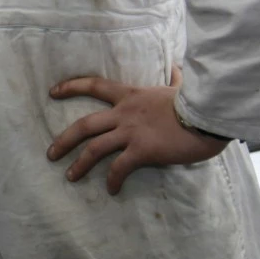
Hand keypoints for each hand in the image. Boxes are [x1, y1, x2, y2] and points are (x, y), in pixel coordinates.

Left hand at [47, 67, 227, 194]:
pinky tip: (111, 190)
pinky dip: (113, 180)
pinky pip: (120, 167)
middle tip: (50, 153)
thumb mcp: (178, 88)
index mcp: (129, 95)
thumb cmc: (196, 102)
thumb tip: (178, 68)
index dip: (71, 87)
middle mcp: (124, 113)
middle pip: (84, 125)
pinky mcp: (142, 150)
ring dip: (79, 164)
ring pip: (94, 148)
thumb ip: (174, 80)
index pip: (93, 86)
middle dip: (64, 139)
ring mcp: (131, 132)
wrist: (208, 115)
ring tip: (70, 176)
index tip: (52, 92)